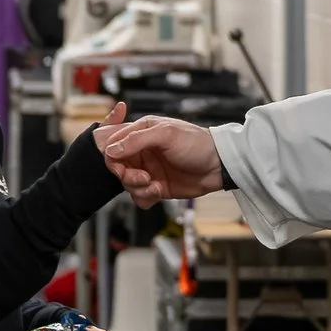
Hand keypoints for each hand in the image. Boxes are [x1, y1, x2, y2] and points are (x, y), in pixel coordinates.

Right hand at [96, 111, 223, 202]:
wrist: (218, 166)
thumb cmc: (197, 144)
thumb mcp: (166, 135)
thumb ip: (136, 140)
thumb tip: (111, 150)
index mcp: (142, 132)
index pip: (114, 145)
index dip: (114, 157)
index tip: (122, 167)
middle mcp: (143, 151)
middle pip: (118, 167)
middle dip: (127, 176)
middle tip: (143, 178)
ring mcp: (149, 170)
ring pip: (128, 184)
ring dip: (138, 188)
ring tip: (155, 186)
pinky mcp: (156, 186)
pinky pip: (140, 196)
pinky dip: (145, 197)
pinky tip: (158, 192)